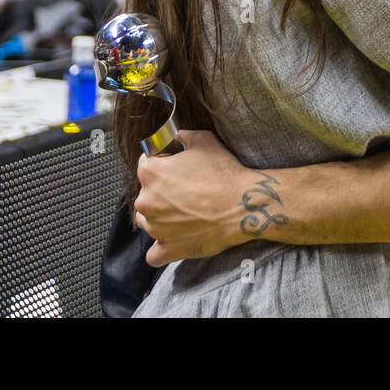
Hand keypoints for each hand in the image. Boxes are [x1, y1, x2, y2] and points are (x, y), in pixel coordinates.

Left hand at [133, 130, 253, 264]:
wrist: (244, 204)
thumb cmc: (224, 172)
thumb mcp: (202, 140)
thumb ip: (179, 135)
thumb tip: (171, 138)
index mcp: (150, 172)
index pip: (146, 163)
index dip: (164, 161)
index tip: (178, 166)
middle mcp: (146, 201)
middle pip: (146, 193)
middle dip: (162, 191)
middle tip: (188, 190)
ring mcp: (155, 228)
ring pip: (148, 221)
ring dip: (161, 217)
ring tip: (186, 213)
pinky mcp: (168, 249)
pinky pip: (154, 254)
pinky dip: (163, 247)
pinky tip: (176, 238)